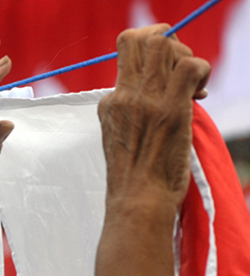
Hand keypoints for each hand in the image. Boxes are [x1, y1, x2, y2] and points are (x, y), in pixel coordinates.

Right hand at [99, 25, 210, 216]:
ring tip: (191, 85)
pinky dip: (202, 71)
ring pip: (163, 43)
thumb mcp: (118, 140)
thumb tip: (156, 97)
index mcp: (109, 104)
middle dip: (166, 44)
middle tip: (178, 72)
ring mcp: (145, 100)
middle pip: (137, 37)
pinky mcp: (169, 108)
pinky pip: (190, 65)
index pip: (126, 54)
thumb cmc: (133, 180)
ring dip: (184, 55)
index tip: (163, 79)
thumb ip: (129, 114)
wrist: (137, 201)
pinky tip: (199, 94)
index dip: (150, 57)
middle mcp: (123, 96)